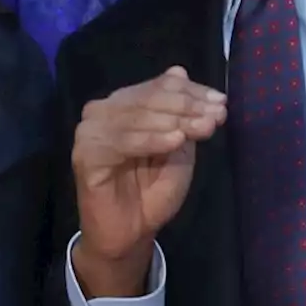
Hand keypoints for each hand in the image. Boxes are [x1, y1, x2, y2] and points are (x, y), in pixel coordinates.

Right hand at [71, 66, 226, 297]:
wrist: (129, 233)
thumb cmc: (153, 190)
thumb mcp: (177, 147)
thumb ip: (179, 113)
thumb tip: (179, 71)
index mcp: (123, 104)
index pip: (158, 86)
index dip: (192, 92)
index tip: (222, 103)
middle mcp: (102, 111)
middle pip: (148, 97)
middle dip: (187, 106)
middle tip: (216, 117)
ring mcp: (90, 131)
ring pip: (136, 116)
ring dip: (174, 121)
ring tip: (203, 129)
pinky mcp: (84, 154)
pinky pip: (121, 141)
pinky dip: (151, 139)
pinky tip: (175, 141)